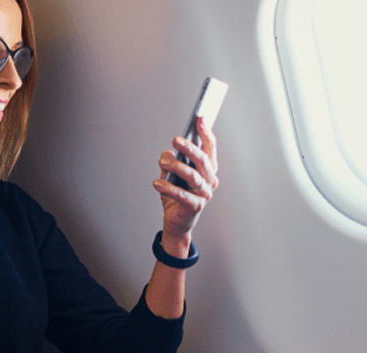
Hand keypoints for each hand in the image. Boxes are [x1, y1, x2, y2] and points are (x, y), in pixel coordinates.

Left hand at [153, 116, 218, 238]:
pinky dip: (169, 188)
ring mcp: (205, 194)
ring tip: (162, 162)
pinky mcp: (196, 207)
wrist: (176, 220)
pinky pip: (182, 195)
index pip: (210, 148)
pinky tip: (156, 183)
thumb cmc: (176, 194)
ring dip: (176, 167)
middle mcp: (210, 180)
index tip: (199, 118)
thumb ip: (171, 161)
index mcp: (208, 169)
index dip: (206, 132)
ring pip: (193, 176)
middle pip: (203, 160)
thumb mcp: (171, 173)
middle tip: (175, 140)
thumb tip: (168, 154)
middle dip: (190, 148)